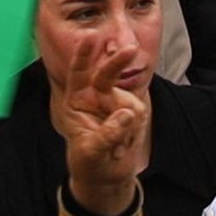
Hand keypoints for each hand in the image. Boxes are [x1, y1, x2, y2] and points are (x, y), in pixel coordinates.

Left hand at [54, 54, 152, 215]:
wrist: (106, 178)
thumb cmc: (88, 162)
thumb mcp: (90, 151)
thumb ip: (107, 133)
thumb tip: (127, 114)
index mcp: (77, 100)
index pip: (78, 74)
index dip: (83, 55)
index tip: (90, 37)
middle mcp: (97, 97)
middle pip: (108, 74)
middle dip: (118, 62)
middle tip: (130, 50)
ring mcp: (116, 103)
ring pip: (129, 104)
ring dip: (124, 129)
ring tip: (114, 146)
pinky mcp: (133, 112)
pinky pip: (139, 116)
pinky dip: (132, 133)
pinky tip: (123, 145)